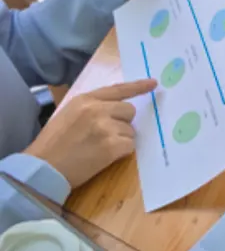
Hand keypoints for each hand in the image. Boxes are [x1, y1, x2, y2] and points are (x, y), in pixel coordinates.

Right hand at [25, 79, 156, 188]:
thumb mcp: (69, 114)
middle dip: (123, 122)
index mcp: (85, 100)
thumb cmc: (53, 143)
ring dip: (121, 139)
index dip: (138, 86)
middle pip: (129, 111)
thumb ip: (92, 108)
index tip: (153, 83)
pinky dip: (122, 152)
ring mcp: (106, 127)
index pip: (118, 89)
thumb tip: (116, 110)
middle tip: (106, 135)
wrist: (45, 167)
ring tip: (99, 147)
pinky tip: (105, 156)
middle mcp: (98, 110)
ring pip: (131, 130)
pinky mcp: (112, 145)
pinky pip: (130, 145)